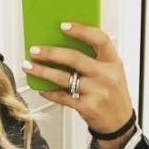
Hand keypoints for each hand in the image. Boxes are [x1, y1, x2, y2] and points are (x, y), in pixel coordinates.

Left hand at [22, 22, 134, 148]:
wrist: (119, 122)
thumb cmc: (113, 94)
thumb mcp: (111, 72)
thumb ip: (95, 59)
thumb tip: (64, 44)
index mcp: (113, 62)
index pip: (100, 39)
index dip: (81, 30)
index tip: (63, 26)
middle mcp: (106, 75)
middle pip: (75, 58)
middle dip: (51, 53)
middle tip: (35, 50)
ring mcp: (97, 92)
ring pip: (64, 78)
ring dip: (43, 71)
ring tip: (29, 66)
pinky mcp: (87, 107)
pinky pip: (63, 96)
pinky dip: (50, 92)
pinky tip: (41, 88)